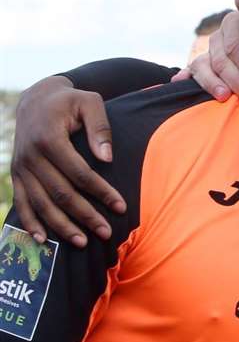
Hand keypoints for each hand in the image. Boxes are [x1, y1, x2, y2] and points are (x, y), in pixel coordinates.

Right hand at [7, 76, 121, 246]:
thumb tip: (107, 158)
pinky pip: (21, 202)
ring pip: (40, 202)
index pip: (80, 173)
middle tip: (107, 233)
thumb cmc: (70, 102)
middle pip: (61, 193)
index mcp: (49, 138)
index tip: (120, 207)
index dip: (101, 192)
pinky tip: (41, 239)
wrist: (36, 99)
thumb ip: (100, 128)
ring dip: (60, 225)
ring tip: (82, 243)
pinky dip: (30, 222)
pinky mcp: (15, 174)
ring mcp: (20, 167)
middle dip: (85, 215)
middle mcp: (31, 156)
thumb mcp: (90, 103)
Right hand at [177, 10, 238, 103]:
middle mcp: (220, 35)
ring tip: (224, 97)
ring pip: (203, 65)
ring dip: (213, 83)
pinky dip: (185, 77)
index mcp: (236, 22)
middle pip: (221, 59)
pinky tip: (179, 81)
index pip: (235, 44)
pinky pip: (190, 70)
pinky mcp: (200, 65)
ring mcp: (208, 50)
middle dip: (236, 80)